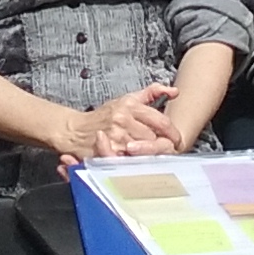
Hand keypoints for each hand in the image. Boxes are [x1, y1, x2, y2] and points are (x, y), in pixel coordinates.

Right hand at [58, 85, 181, 160]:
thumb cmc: (104, 116)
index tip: (177, 140)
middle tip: (166, 151)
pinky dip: (135, 162)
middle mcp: (123, 119)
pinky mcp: (108, 151)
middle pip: (154, 138)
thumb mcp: (127, 99)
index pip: (160, 121)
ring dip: (149, 156)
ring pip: (143, 151)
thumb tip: (176, 91)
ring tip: (151, 157)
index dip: (172, 133)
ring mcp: (115, 136)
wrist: (75, 130)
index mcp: (130, 105)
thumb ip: (152, 92)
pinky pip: (129, 161)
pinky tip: (138, 162)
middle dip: (161, 146)